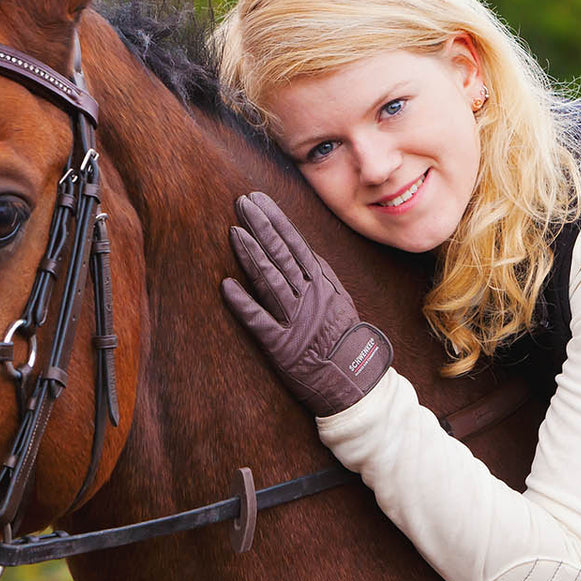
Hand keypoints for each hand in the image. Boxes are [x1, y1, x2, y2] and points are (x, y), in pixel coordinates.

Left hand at [221, 191, 392, 416]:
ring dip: (251, 255)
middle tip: (241, 204)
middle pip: (281, 255)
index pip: (295, 243)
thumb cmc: (344, 340)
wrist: (353, 380)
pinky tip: (226, 286)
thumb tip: (303, 250)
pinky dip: (243, 303)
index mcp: (321, 284)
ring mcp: (294, 320)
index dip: (275, 220)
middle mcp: (308, 297)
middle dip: (260, 226)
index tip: (258, 200)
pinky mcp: (281, 346)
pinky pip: (259, 321)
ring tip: (234, 232)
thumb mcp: (340, 301)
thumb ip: (321, 276)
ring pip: (270, 281)